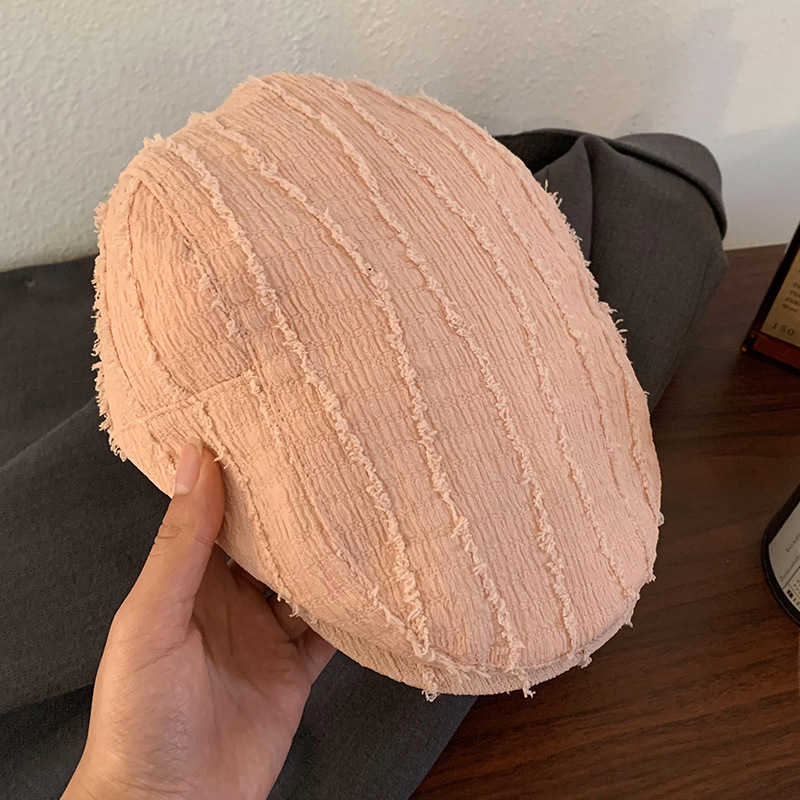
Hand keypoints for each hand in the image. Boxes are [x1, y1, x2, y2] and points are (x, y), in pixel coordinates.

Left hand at [63, 438, 334, 799]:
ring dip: (329, 556)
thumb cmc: (138, 718)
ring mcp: (264, 636)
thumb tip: (193, 462)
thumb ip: (180, 543)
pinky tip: (371, 584)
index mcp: (189, 583)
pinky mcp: (295, 669)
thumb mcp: (153, 618)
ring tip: (360, 515)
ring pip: (305, 581)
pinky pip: (331, 630)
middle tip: (330, 467)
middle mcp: (229, 603)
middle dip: (297, 513)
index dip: (244, 478)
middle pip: (271, 544)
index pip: (221, 515)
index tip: (272, 438)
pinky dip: (351, 608)